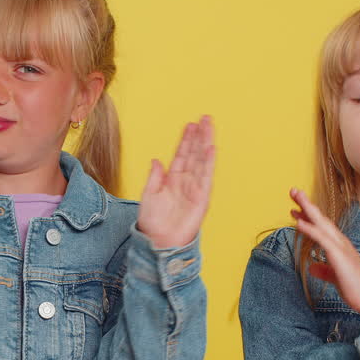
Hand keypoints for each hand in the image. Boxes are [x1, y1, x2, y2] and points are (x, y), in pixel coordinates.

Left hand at [136, 116, 214, 248]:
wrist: (159, 241)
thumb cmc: (153, 222)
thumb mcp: (149, 195)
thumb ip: (154, 177)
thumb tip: (156, 160)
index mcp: (172, 179)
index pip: (181, 155)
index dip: (185, 140)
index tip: (190, 124)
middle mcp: (186, 181)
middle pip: (194, 154)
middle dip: (199, 136)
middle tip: (205, 118)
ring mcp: (195, 188)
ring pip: (202, 161)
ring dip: (205, 143)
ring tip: (209, 127)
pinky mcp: (201, 198)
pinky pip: (206, 177)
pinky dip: (208, 163)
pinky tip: (211, 149)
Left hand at [289, 188, 359, 331]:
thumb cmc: (355, 289)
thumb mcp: (335, 277)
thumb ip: (324, 270)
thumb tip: (312, 267)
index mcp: (340, 246)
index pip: (322, 227)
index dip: (308, 216)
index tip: (295, 209)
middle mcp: (341, 242)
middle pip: (321, 219)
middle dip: (307, 205)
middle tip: (293, 191)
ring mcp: (341, 247)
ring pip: (321, 224)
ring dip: (307, 209)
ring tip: (294, 197)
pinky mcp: (340, 256)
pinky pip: (322, 239)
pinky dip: (311, 229)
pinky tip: (299, 223)